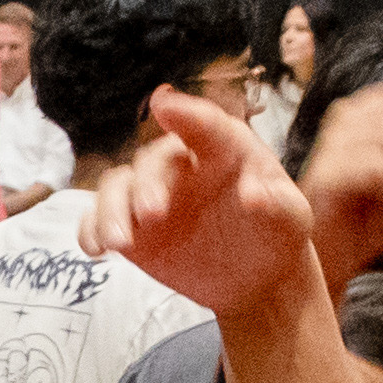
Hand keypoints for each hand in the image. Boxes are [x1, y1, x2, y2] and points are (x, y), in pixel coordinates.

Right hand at [84, 87, 325, 322]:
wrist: (254, 276)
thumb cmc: (275, 234)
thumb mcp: (291, 219)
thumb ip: (277, 203)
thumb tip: (253, 194)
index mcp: (223, 150)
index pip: (203, 126)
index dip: (184, 114)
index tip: (163, 105)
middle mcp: (181, 165)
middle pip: (151, 161)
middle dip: (146, 184)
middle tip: (152, 215)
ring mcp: (151, 195)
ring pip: (116, 187)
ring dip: (110, 210)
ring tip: (118, 244)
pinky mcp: (131, 227)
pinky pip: (99, 219)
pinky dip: (91, 230)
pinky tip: (97, 251)